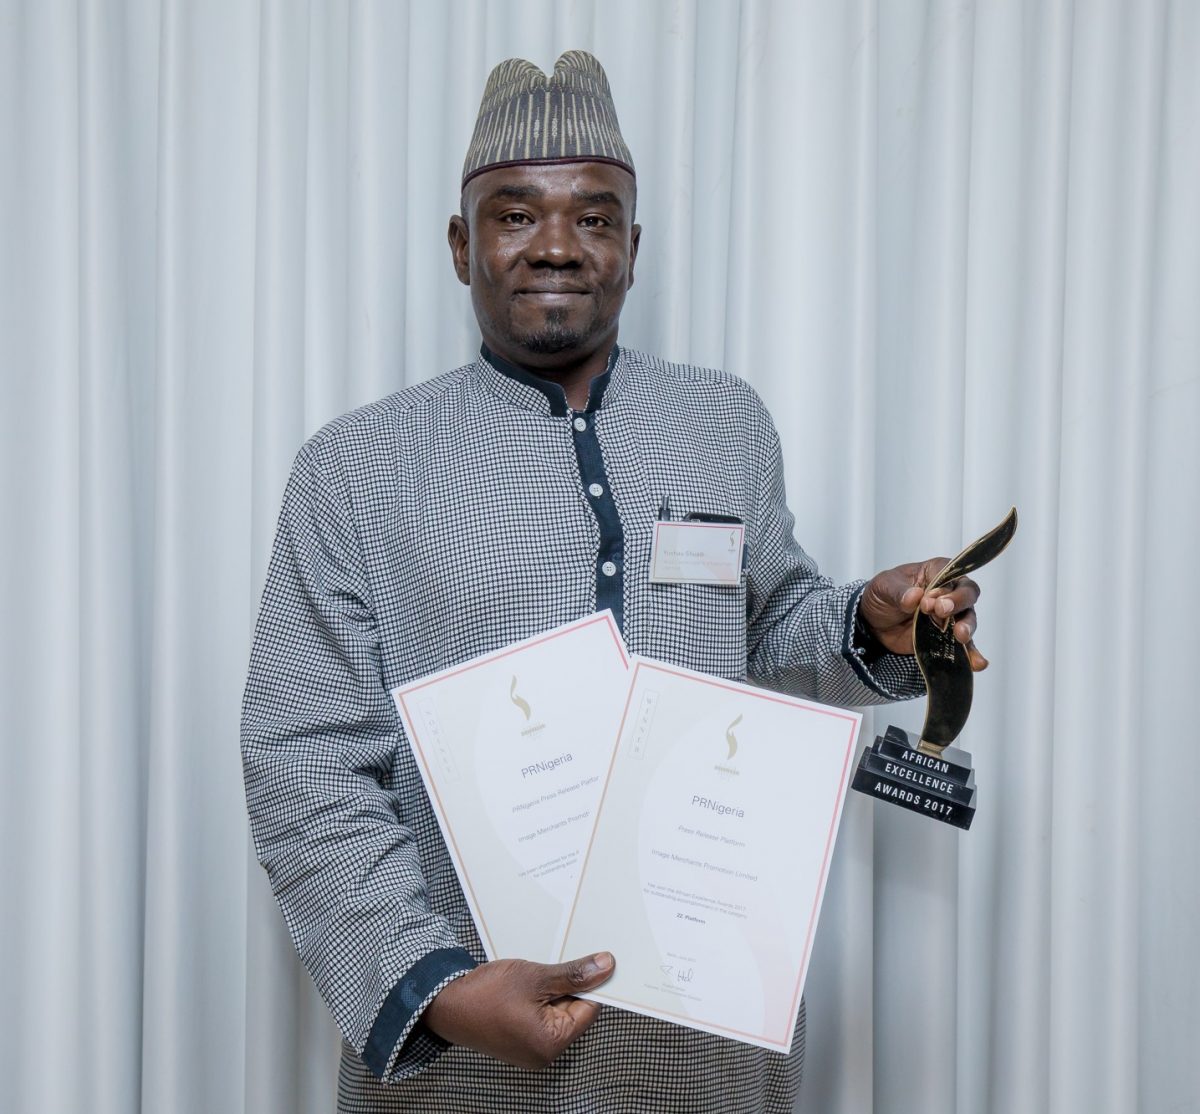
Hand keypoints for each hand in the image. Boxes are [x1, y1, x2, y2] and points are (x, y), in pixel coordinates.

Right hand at [421, 952, 614, 1069]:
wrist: (444, 1004)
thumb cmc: (483, 995)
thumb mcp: (534, 977)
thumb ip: (573, 974)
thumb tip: (605, 967)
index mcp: (551, 1043)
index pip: (589, 1008)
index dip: (592, 983)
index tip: (595, 961)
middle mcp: (544, 1053)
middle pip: (573, 1011)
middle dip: (568, 985)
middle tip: (555, 964)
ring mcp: (531, 1049)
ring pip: (557, 1011)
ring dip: (552, 989)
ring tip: (533, 976)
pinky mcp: (520, 1040)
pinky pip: (541, 1016)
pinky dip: (539, 998)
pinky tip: (526, 985)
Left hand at [859, 558, 986, 670]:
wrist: (872, 621)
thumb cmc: (882, 595)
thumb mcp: (884, 587)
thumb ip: (899, 592)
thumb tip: (914, 597)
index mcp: (936, 572)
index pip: (952, 575)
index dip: (944, 588)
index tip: (928, 601)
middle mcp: (949, 592)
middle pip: (967, 595)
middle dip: (958, 604)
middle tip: (941, 612)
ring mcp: (950, 616)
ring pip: (968, 619)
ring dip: (967, 627)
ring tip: (961, 636)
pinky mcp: (946, 637)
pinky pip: (963, 646)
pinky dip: (970, 654)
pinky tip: (977, 662)